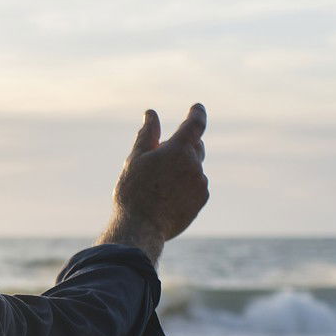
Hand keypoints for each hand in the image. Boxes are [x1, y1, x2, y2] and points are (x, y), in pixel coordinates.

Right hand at [112, 103, 209, 243]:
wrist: (141, 228)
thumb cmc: (134, 191)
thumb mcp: (136, 159)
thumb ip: (147, 134)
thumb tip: (151, 114)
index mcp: (178, 149)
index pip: (195, 124)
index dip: (197, 113)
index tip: (197, 107)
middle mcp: (195, 164)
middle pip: (195, 146)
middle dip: (182, 147)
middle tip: (160, 157)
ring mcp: (201, 183)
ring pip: (194, 169)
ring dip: (182, 169)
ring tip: (158, 186)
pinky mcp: (201, 200)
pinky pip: (196, 186)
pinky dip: (185, 186)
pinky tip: (166, 198)